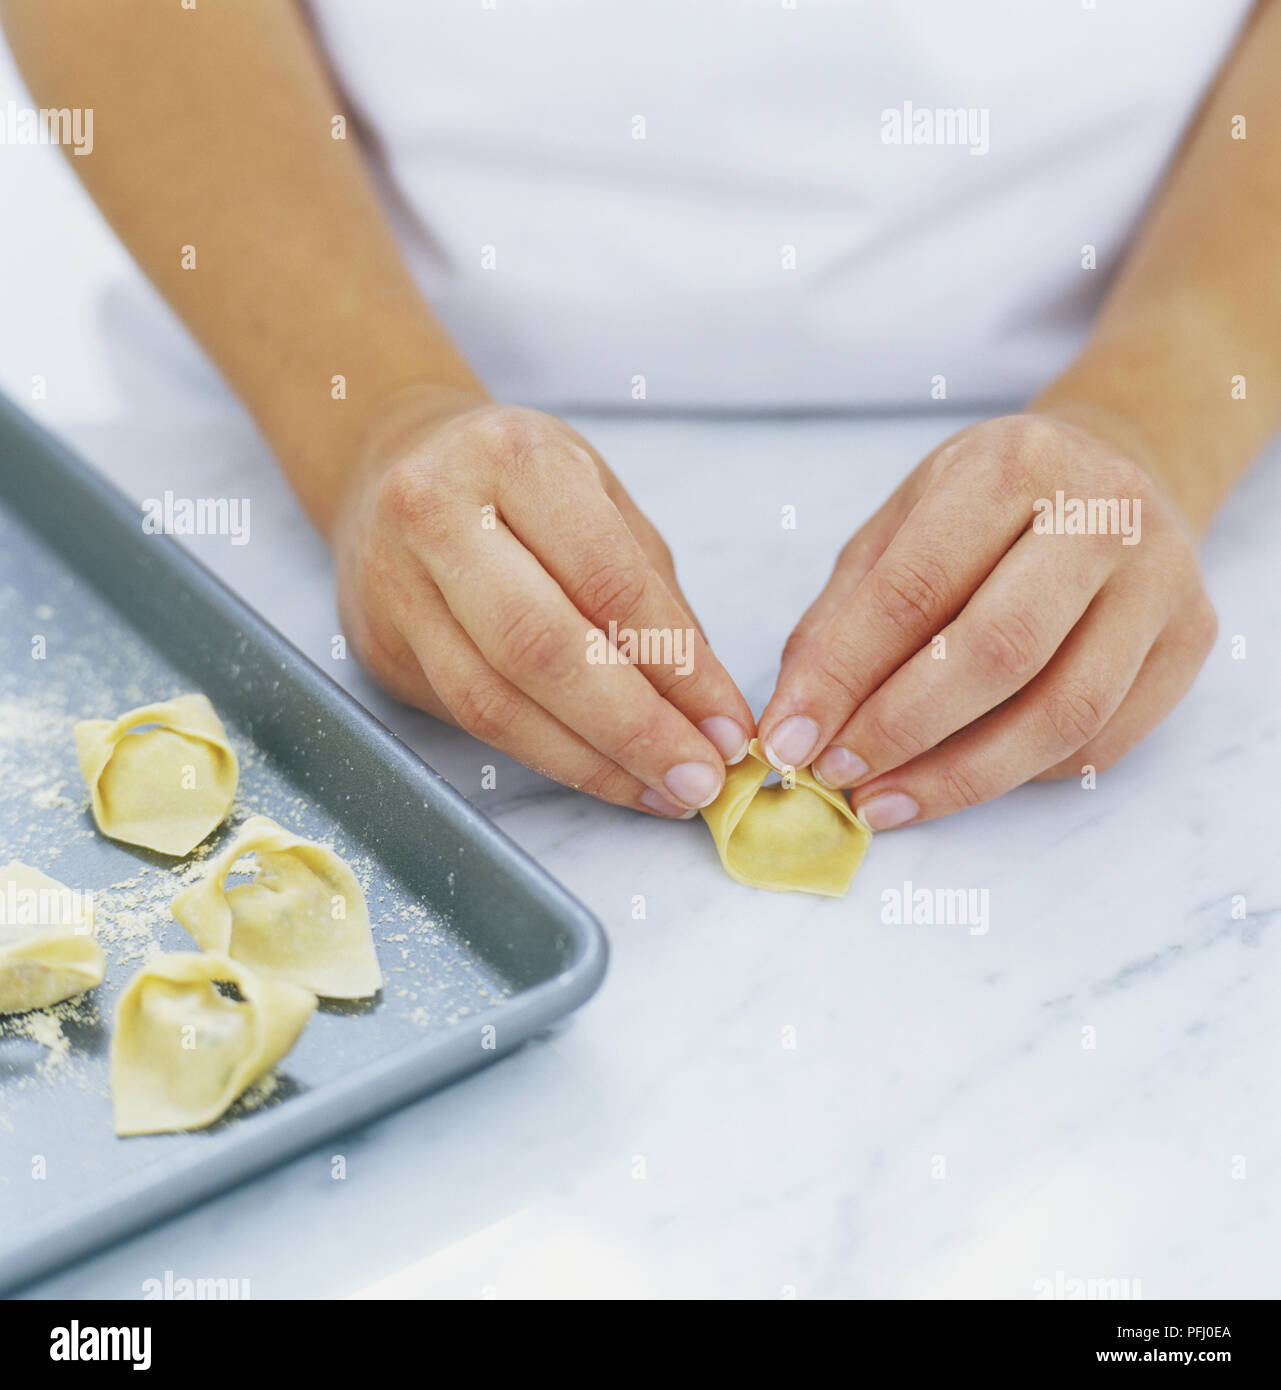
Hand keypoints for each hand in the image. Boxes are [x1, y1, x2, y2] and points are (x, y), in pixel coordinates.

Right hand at [332, 390, 754, 816]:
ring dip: (592, 762)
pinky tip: (602, 772)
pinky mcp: (380, 647)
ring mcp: (395, 586)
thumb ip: (651, 595)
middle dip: (635, 729)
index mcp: (511, 460)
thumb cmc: (514, 480)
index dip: (678, 668)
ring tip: (660, 790)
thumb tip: (706, 706)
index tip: (729, 726)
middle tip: (700, 778)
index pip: (608, 582)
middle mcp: (436, 516)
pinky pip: (471, 721)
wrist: (389, 461)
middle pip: (542, 649)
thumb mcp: (598, 497)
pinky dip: (547, 757)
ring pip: (497, 703)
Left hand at [757, 414, 1217, 827]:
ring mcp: (1161, 580)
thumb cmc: (985, 509)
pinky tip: (959, 779)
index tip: (789, 741)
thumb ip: (843, 617)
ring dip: (960, 777)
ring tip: (885, 801)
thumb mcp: (901, 527)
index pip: (915, 589)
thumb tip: (794, 722)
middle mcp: (1103, 514)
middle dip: (902, 731)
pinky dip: (1019, 776)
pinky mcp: (1191, 641)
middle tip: (837, 775)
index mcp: (1011, 466)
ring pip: (1062, 714)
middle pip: (999, 653)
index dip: (844, 676)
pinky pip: (1102, 741)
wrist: (1112, 475)